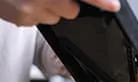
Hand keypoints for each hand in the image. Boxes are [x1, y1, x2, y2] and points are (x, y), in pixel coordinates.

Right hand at [0, 0, 119, 25]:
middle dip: (67, 6)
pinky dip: (38, 16)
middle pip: (72, 10)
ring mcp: (31, 5)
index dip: (99, 0)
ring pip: (59, 17)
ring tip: (36, 0)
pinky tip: (26, 6)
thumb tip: (77, 5)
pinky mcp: (24, 18)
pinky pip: (43, 22)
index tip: (114, 6)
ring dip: (52, 10)